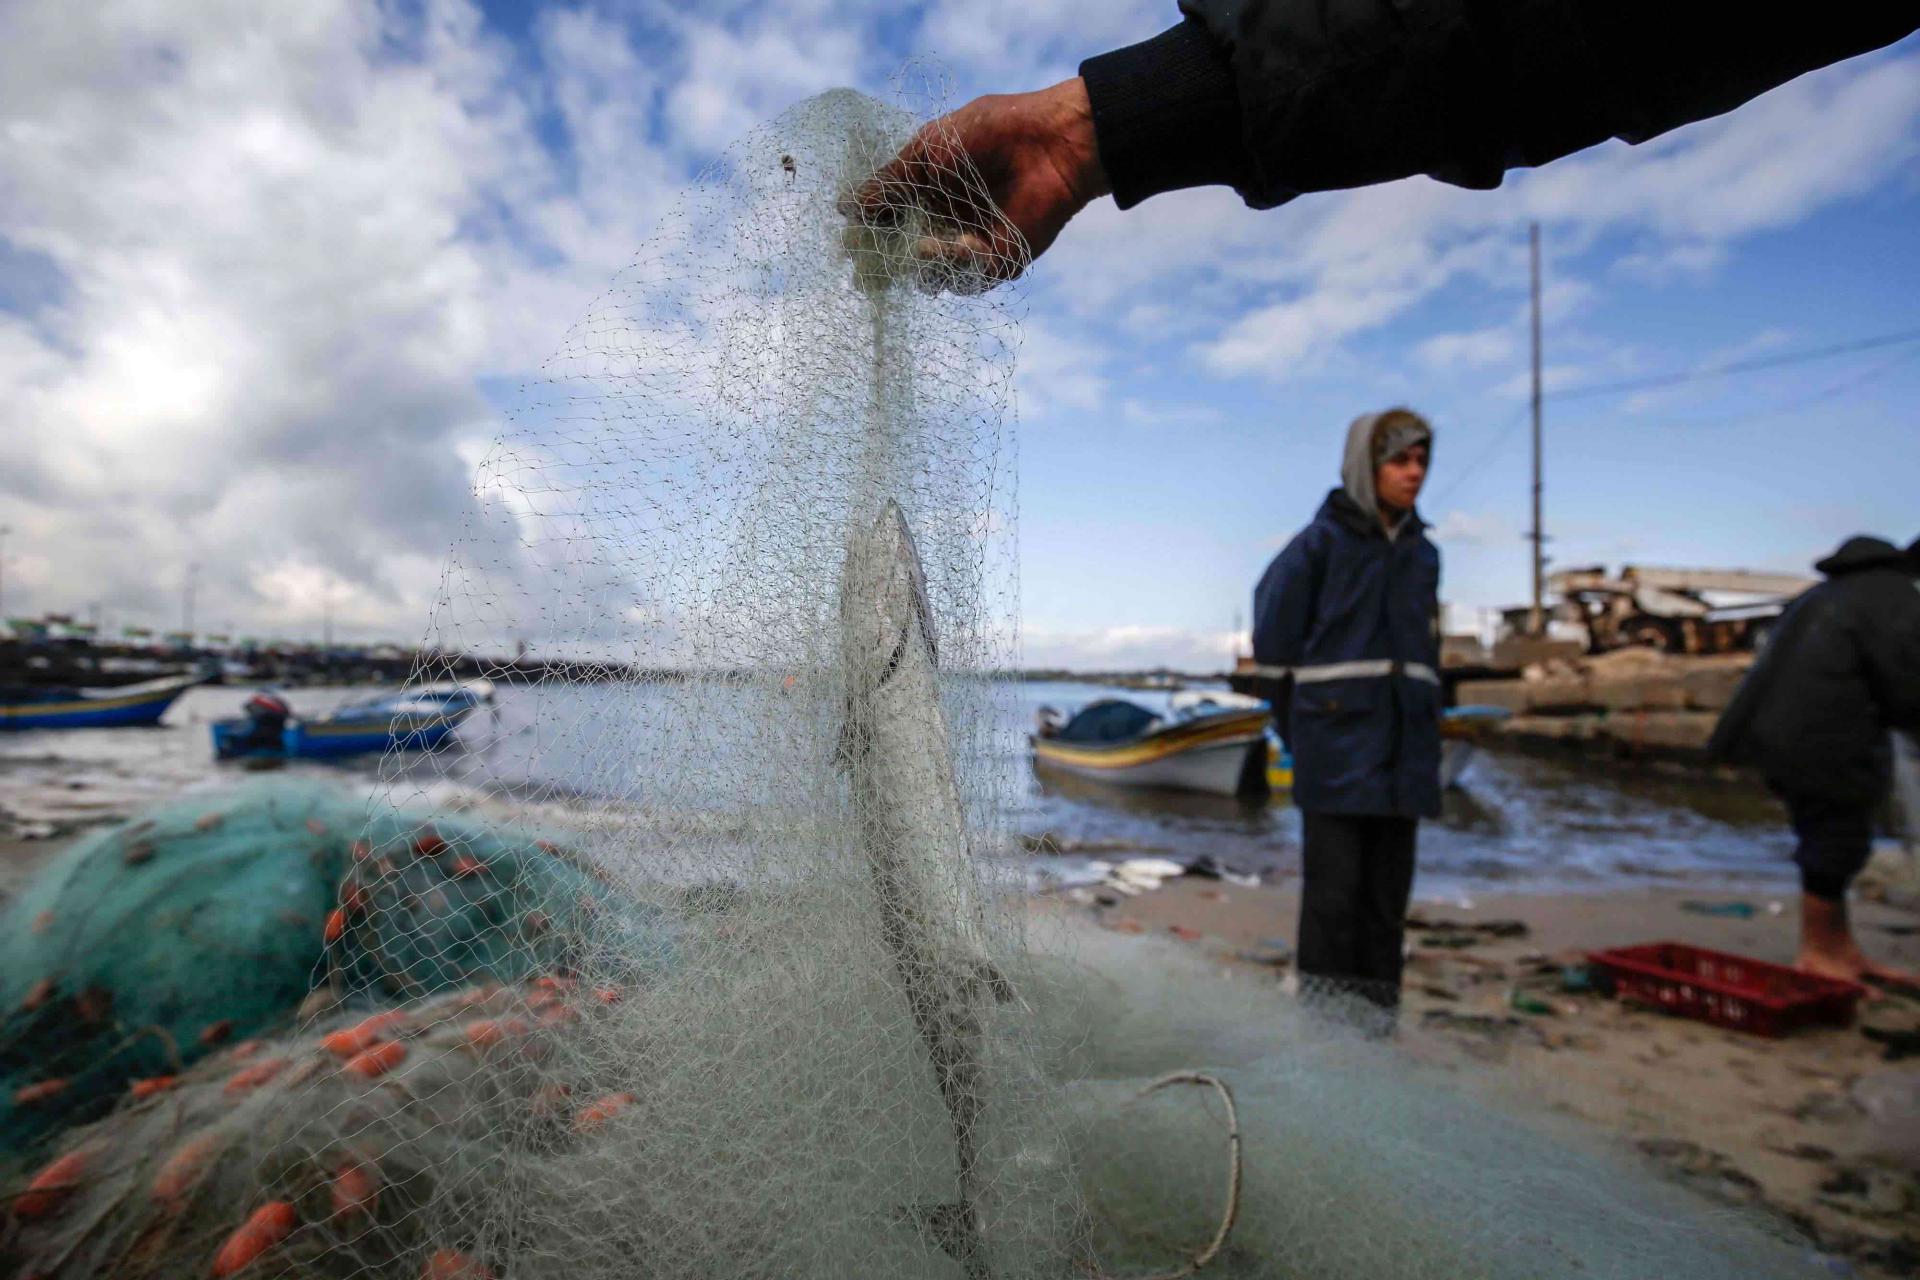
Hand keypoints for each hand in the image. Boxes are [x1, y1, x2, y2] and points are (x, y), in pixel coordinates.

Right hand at [841, 77, 1108, 287]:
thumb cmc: (989, 134)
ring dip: (925, 267)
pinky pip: (969, 278)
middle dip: (885, 267)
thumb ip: (888, 183)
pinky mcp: (1000, 261)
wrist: (1049, 143)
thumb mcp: (927, 151)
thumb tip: (844, 207)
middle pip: (904, 260)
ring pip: (933, 277)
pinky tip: (963, 243)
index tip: (848, 244)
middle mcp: (946, 222)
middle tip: (867, 274)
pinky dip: (959, 265)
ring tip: (926, 246)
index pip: (888, 224)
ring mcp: (972, 245)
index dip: (869, 236)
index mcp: (927, 192)